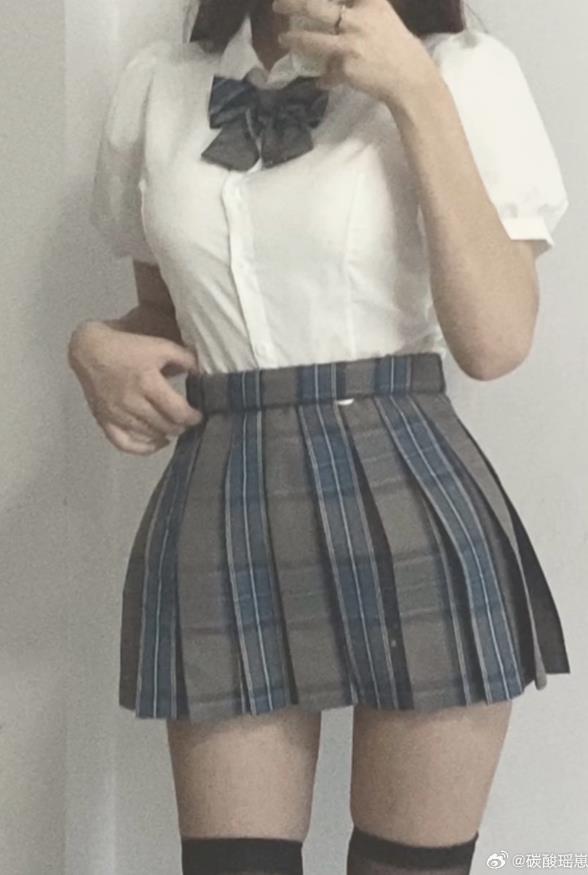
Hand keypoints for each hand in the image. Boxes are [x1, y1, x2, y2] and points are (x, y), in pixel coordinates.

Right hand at [67, 321, 203, 455]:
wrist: (90, 350)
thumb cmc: (128, 348)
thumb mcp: (160, 346)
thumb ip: (185, 359)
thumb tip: (203, 374)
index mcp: (147, 382)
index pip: (177, 410)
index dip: (192, 417)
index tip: (199, 416)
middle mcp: (132, 401)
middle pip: (164, 425)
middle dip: (181, 426)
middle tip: (189, 422)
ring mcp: (116, 414)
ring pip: (148, 434)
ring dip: (166, 434)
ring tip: (175, 428)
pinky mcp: (104, 420)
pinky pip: (124, 443)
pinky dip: (142, 448)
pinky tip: (157, 443)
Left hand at [273, 0, 437, 106]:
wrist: (410, 78)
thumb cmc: (398, 47)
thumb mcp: (382, 17)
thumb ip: (360, 11)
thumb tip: (336, 16)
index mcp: (369, 3)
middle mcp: (356, 19)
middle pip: (314, 7)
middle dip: (292, 5)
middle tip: (278, 5)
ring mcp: (349, 44)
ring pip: (312, 40)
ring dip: (294, 39)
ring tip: (283, 39)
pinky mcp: (345, 69)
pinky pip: (327, 73)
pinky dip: (323, 78)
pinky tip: (318, 81)